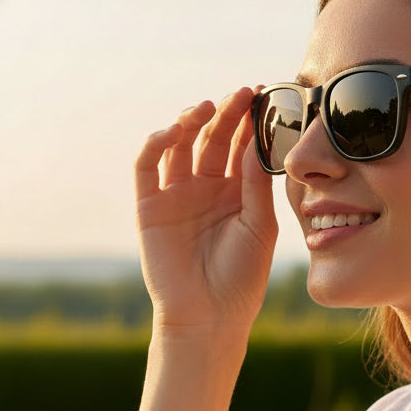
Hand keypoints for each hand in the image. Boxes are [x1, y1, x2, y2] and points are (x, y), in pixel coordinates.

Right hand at [134, 86, 277, 336]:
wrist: (210, 317)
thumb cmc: (241, 279)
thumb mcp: (259, 227)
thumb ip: (256, 184)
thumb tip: (256, 140)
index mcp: (235, 194)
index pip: (240, 147)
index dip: (249, 121)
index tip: (264, 95)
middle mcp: (205, 189)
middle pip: (212, 139)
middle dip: (226, 114)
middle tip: (241, 93)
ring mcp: (176, 196)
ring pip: (179, 146)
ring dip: (190, 122)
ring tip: (208, 108)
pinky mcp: (149, 207)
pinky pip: (146, 167)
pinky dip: (156, 144)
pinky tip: (173, 131)